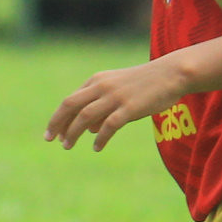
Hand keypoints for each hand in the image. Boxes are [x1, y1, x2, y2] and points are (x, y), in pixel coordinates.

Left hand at [44, 60, 186, 150]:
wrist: (171, 74)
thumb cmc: (145, 84)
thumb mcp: (118, 91)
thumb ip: (101, 107)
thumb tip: (89, 129)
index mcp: (97, 80)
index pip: (70, 100)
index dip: (58, 118)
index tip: (52, 133)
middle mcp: (102, 86)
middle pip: (70, 105)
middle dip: (57, 123)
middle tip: (51, 140)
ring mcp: (115, 97)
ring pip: (85, 116)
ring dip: (73, 133)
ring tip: (67, 146)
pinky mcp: (129, 107)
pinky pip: (108, 126)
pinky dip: (100, 138)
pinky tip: (96, 147)